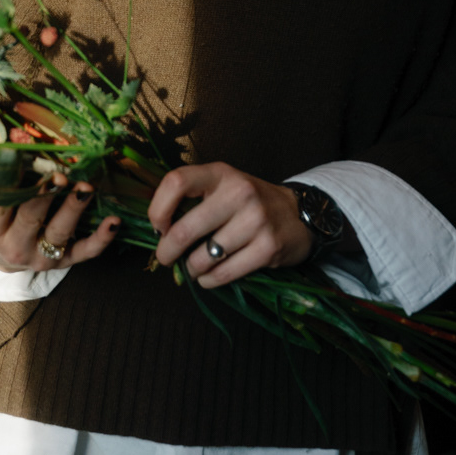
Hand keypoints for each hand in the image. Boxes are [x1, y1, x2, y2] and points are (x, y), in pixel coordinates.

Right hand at [0, 174, 119, 272]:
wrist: (2, 260)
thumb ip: (2, 179)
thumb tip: (15, 136)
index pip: (1, 206)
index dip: (13, 185)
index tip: (21, 163)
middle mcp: (16, 248)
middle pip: (31, 218)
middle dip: (46, 196)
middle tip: (58, 176)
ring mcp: (42, 257)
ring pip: (60, 232)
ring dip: (73, 209)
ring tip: (85, 189)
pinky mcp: (64, 262)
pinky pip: (86, 251)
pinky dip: (102, 238)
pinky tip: (114, 220)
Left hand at [149, 163, 310, 286]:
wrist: (298, 214)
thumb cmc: (247, 202)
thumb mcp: (222, 186)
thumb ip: (192, 198)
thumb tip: (157, 230)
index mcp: (220, 174)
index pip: (176, 182)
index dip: (158, 209)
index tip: (158, 226)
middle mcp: (238, 192)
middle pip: (184, 229)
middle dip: (167, 251)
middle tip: (166, 257)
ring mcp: (256, 220)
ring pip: (204, 257)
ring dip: (191, 269)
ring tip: (194, 267)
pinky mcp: (268, 248)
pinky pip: (225, 273)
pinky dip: (209, 280)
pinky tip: (208, 277)